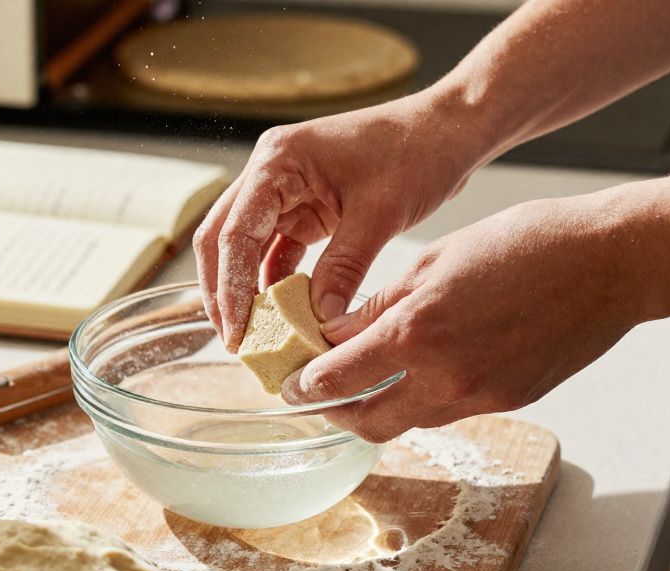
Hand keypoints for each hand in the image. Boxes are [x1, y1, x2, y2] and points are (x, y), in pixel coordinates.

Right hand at [193, 88, 489, 350]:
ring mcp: (284, 190)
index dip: (229, 286)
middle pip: (223, 238)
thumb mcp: (379, 216)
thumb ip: (343, 269)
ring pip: (245, 247)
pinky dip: (276, 282)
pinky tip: (284, 315)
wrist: (446, 130)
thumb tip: (320, 322)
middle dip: (223, 291)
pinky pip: (277, 250)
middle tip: (235, 341)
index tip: (237, 332)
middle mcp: (270, 172)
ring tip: (254, 336)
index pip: (234, 232)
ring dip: (246, 289)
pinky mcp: (304, 207)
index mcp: (278, 161)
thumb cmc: (416, 153)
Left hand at [283, 197, 642, 442]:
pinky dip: (425, 397)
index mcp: (416, 333)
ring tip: (366, 379)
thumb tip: (337, 334)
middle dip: (333, 412)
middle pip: (365, 423)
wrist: (610, 262)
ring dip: (379, 407)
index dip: (304, 384)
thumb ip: (381, 306)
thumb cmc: (526, 242)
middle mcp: (444, 377)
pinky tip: (425, 368)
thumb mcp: (436, 260)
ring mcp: (480, 396)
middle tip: (317, 394)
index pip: (335, 379)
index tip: (290, 379)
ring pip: (408, 421)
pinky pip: (449, 410)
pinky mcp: (509, 401)